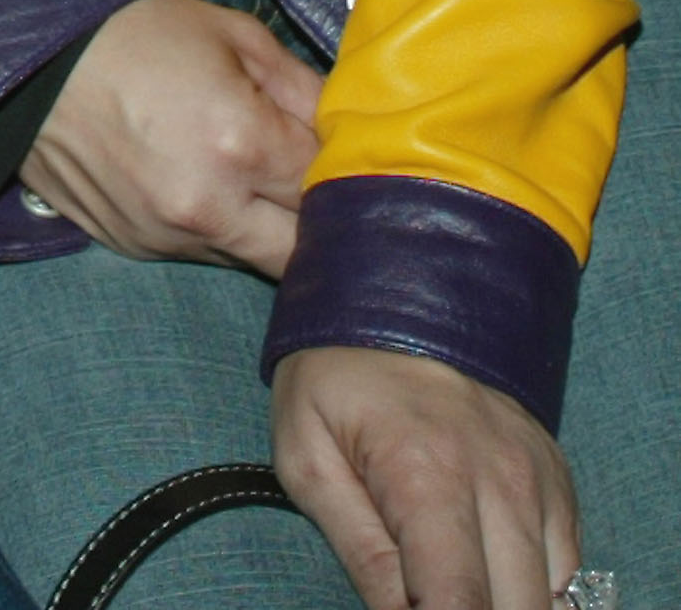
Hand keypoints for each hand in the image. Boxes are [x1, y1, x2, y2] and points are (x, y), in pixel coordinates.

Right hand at [19, 0, 321, 274]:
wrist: (26, 51)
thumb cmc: (130, 30)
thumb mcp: (230, 33)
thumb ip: (302, 87)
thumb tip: (342, 128)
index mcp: (240, 145)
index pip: (331, 186)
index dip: (339, 165)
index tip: (333, 149)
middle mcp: (209, 208)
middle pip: (304, 254)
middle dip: (311, 220)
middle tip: (299, 179)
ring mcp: (166, 236)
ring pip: (250, 258)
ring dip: (257, 226)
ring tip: (230, 167)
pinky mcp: (131, 247)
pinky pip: (194, 251)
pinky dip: (205, 225)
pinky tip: (184, 175)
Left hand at [273, 346, 578, 609]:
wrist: (397, 291)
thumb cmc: (334, 375)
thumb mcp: (307, 458)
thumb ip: (359, 553)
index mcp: (428, 477)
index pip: (460, 606)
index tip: (411, 607)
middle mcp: (501, 482)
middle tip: (422, 587)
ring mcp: (539, 480)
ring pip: (547, 599)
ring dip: (499, 600)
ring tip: (443, 570)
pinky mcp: (558, 480)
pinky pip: (564, 568)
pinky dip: (527, 583)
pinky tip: (480, 556)